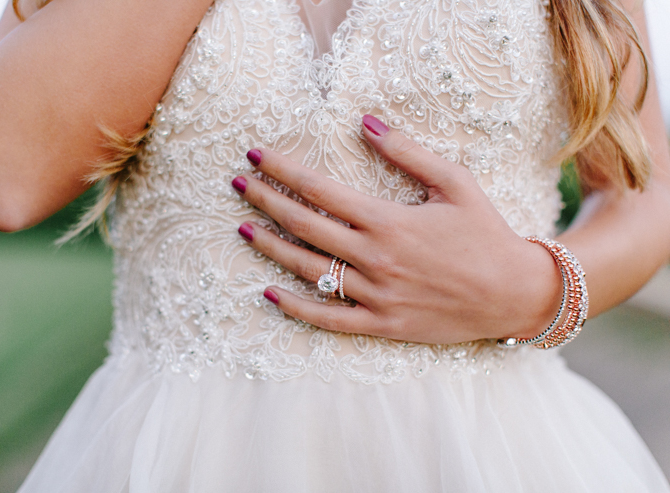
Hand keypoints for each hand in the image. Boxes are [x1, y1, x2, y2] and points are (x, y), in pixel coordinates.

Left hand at [231, 115, 562, 343]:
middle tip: (238, 186)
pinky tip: (270, 294)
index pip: (320, 190)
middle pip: (305, 226)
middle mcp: (374, 257)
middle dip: (266, 201)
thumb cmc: (486, 234)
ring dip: (271, 248)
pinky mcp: (381, 324)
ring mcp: (375, 294)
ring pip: (309, 269)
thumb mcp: (456, 183)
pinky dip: (296, 308)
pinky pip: (328, 318)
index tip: (256, 156)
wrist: (514, 294)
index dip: (283, 171)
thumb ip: (408, 152)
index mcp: (388, 220)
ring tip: (244, 229)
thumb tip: (365, 122)